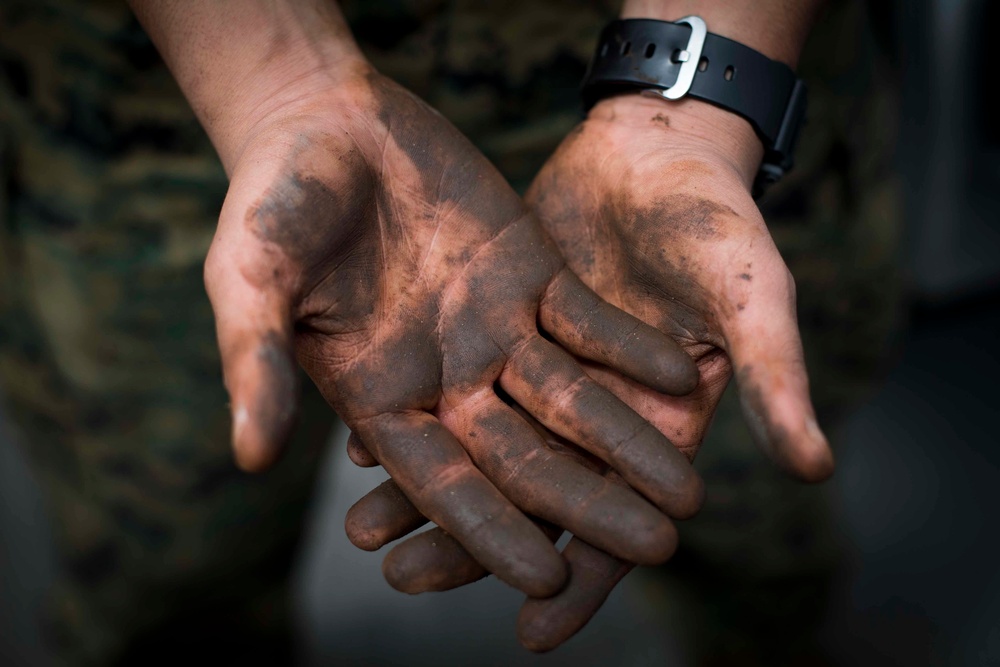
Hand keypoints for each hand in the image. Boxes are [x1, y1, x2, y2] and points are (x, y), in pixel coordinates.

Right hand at [206, 67, 708, 596]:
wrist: (327, 118)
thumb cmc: (271, 199)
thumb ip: (258, 363)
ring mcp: (496, 328)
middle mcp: (448, 377)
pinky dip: (629, 348)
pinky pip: (589, 321)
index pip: (444, 482)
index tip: (548, 578)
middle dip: (589, 501)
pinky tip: (679, 373)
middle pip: (527, 455)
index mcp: (382, 398)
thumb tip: (248, 459)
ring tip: (688, 487)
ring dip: (628, 439)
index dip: (492, 531)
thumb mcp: (251, 279)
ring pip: (572, 398)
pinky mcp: (530, 274)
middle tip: (658, 549)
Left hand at [354, 93, 834, 646]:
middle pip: (527, 500)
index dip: (581, 581)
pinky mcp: (496, 330)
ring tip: (360, 527)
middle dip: (469, 545)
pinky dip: (413, 413)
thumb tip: (814, 467)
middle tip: (402, 577)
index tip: (531, 632)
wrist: (657, 147)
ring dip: (422, 489)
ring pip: (477, 450)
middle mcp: (590, 417)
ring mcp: (538, 376)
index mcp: (654, 431)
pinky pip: (450, 385)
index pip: (617, 525)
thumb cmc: (718, 220)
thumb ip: (773, 376)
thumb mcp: (748, 295)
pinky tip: (359, 443)